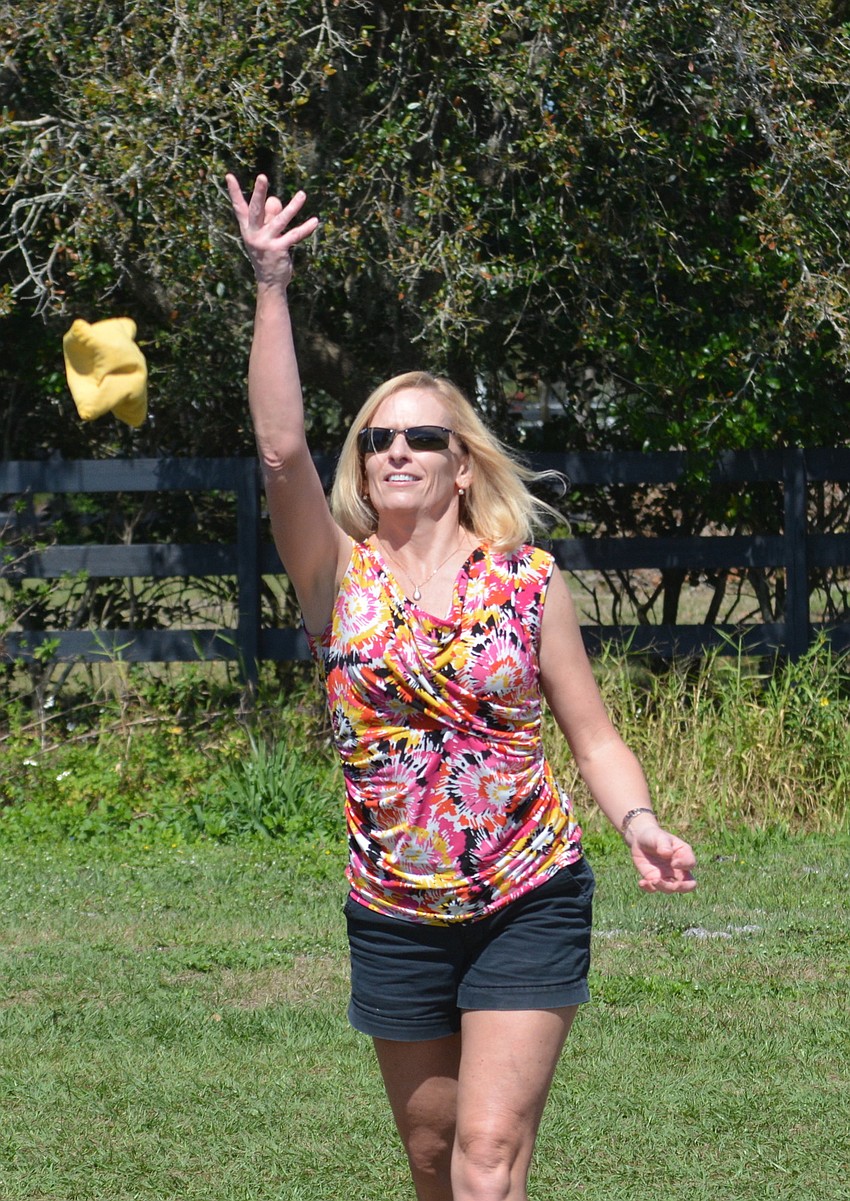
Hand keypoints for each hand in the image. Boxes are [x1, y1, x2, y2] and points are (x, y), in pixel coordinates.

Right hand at [226, 173, 318, 289]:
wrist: (269, 281)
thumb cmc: (267, 254)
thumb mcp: (265, 234)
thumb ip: (270, 216)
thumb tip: (275, 200)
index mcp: (247, 228)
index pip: (239, 207)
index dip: (234, 191)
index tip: (229, 175)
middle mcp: (253, 234)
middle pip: (256, 209)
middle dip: (259, 192)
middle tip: (262, 177)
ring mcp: (265, 242)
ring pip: (281, 220)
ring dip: (293, 207)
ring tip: (303, 195)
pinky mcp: (278, 249)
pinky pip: (294, 235)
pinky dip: (305, 228)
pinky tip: (315, 221)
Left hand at [626, 823, 696, 893]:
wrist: (640, 839)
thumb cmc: (654, 836)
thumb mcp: (659, 837)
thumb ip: (664, 845)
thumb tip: (667, 854)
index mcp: (684, 854)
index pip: (691, 864)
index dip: (684, 866)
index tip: (674, 863)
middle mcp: (678, 868)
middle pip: (689, 884)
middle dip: (683, 887)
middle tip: (674, 886)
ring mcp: (667, 876)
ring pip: (671, 889)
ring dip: (663, 887)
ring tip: (652, 880)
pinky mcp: (654, 879)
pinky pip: (654, 889)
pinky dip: (649, 888)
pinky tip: (642, 882)